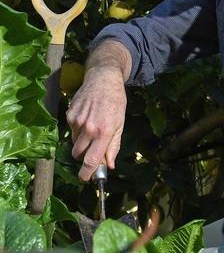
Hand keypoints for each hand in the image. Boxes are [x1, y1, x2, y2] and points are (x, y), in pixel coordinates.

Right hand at [66, 64, 126, 180]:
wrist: (103, 79)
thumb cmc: (116, 101)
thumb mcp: (120, 123)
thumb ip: (114, 146)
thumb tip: (109, 165)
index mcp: (104, 132)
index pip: (91, 160)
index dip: (87, 173)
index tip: (85, 179)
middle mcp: (89, 128)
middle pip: (78, 155)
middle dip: (84, 157)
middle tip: (93, 150)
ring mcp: (77, 121)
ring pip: (74, 143)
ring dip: (81, 142)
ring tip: (93, 128)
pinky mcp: (69, 115)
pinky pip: (71, 130)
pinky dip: (78, 129)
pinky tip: (87, 118)